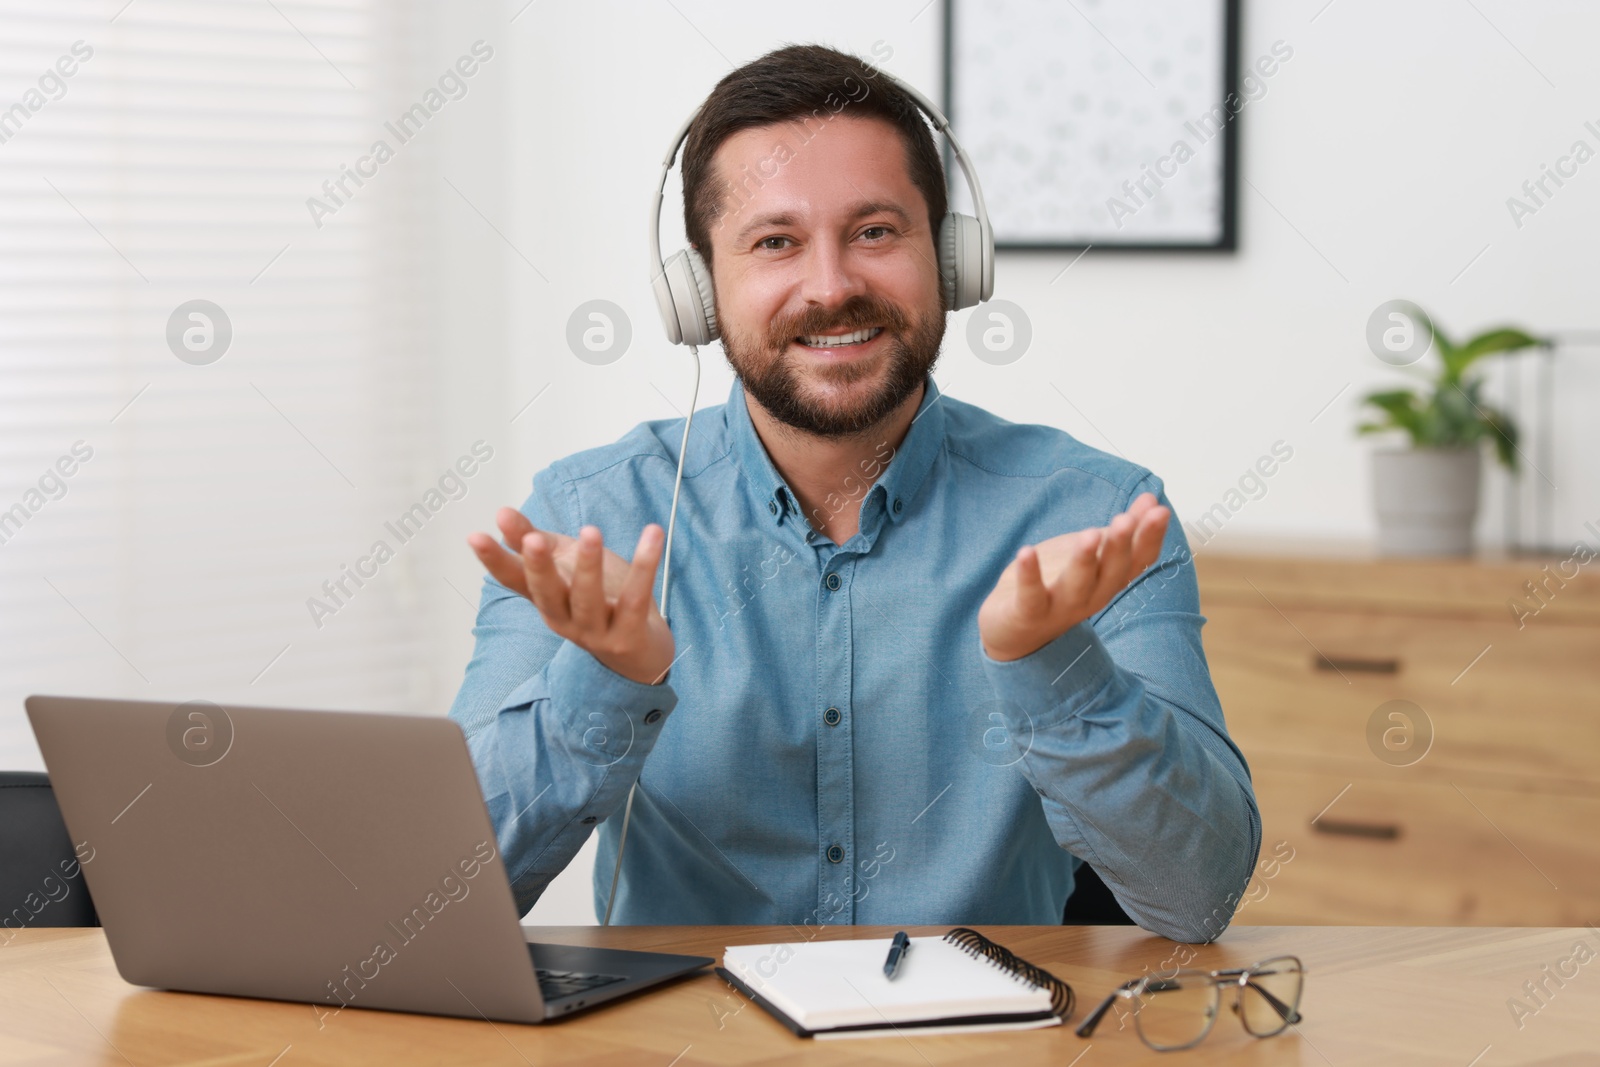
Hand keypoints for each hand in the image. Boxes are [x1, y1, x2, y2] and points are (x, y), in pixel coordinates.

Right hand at [467, 506, 673, 684]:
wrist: (641, 651)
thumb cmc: (598, 599)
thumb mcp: (564, 565)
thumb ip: (533, 539)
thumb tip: (501, 513)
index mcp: (545, 599)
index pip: (513, 580)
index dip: (494, 560)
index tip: (475, 536)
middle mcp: (564, 618)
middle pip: (547, 595)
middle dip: (539, 568)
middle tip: (534, 540)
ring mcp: (595, 631)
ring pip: (589, 600)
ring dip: (589, 567)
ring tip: (590, 531)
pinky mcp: (628, 635)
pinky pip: (636, 599)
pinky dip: (644, 566)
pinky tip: (652, 535)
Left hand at [978, 492, 1169, 662]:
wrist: (1016, 633)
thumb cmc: (1059, 586)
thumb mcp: (1092, 554)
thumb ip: (1122, 531)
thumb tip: (1153, 498)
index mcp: (1109, 580)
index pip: (1138, 561)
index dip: (1149, 538)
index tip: (1159, 511)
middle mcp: (1092, 596)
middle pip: (1111, 572)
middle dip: (1119, 546)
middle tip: (1125, 519)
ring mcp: (1060, 608)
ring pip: (1077, 585)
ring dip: (1084, 560)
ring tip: (1090, 534)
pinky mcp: (1028, 614)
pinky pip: (1030, 596)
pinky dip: (1029, 575)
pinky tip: (1026, 551)